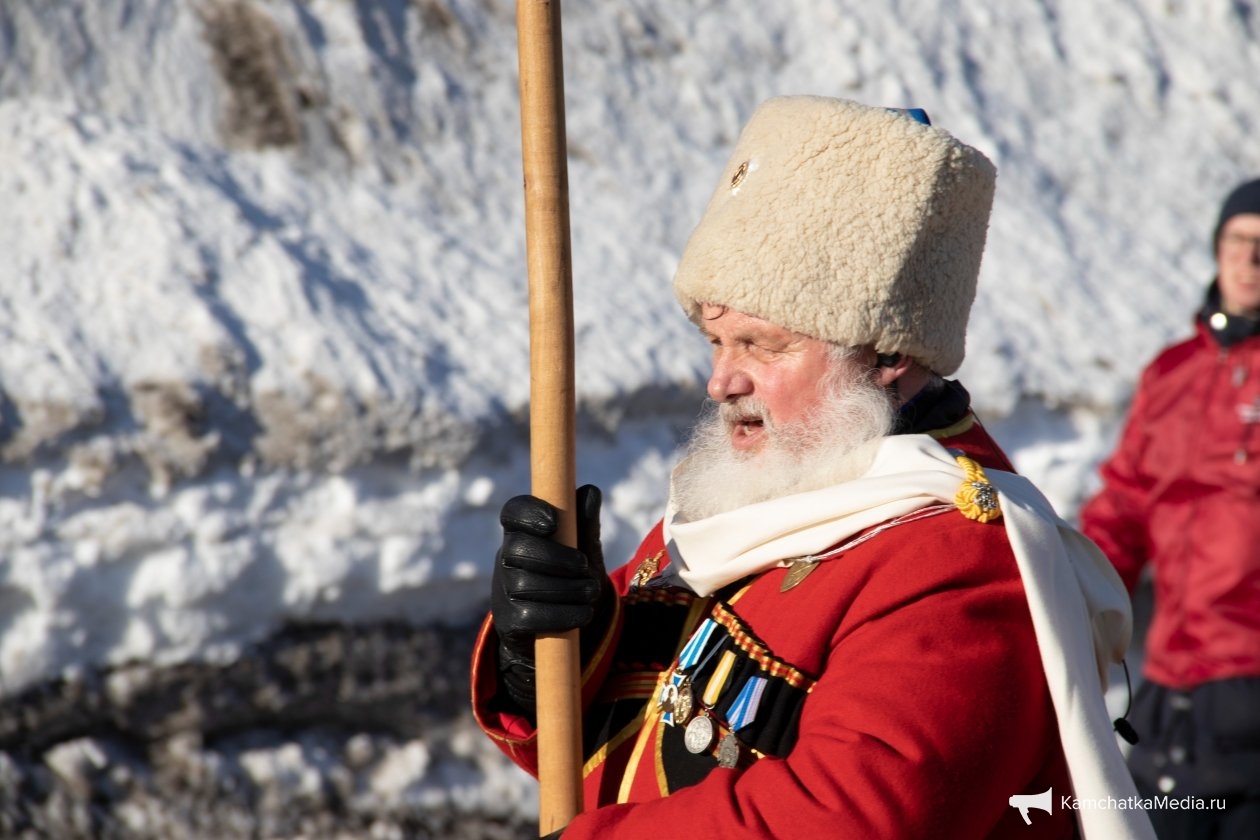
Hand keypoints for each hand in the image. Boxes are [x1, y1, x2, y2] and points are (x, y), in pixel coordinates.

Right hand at [491, 484, 609, 712]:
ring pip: (525, 584)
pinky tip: (583, 613)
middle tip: (584, 566)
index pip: (513, 513)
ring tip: (590, 592)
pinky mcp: (508, 622)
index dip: (529, 513)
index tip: (553, 521)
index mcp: (522, 534)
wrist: (563, 631)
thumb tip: (591, 491)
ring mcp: (503, 591)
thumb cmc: (571, 579)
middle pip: (518, 548)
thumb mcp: (583, 551)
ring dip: (567, 588)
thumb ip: (585, 524)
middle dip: (556, 557)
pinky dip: (562, 614)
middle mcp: (506, 559)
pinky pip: (530, 615)